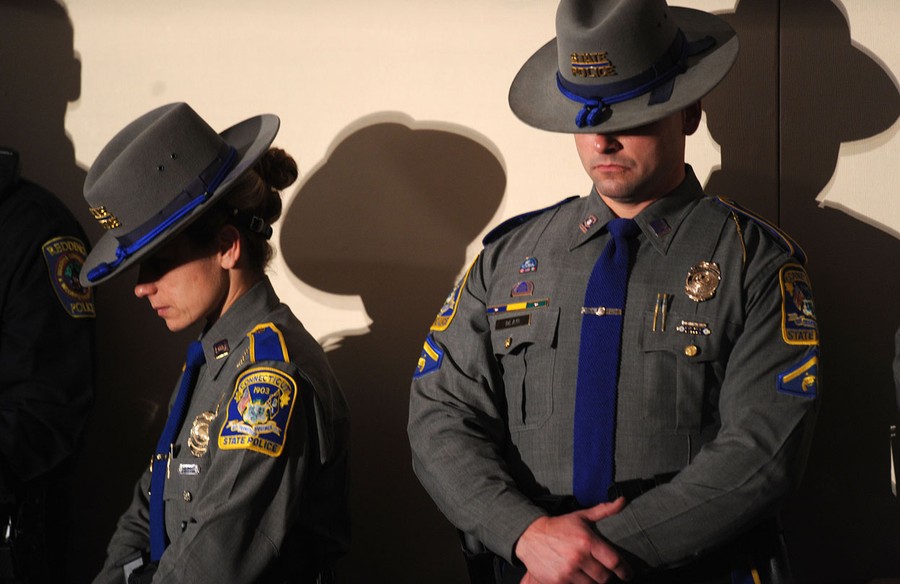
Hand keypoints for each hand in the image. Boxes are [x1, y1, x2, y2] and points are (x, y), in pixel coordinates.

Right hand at [514, 497, 631, 583]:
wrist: (530, 535)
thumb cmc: (559, 526)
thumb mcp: (582, 516)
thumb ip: (604, 510)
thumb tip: (622, 500)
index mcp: (587, 541)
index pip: (614, 561)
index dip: (624, 570)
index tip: (628, 574)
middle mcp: (579, 557)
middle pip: (604, 577)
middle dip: (606, 575)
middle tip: (603, 571)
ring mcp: (568, 571)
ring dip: (592, 581)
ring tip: (588, 573)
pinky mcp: (558, 582)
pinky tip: (576, 577)